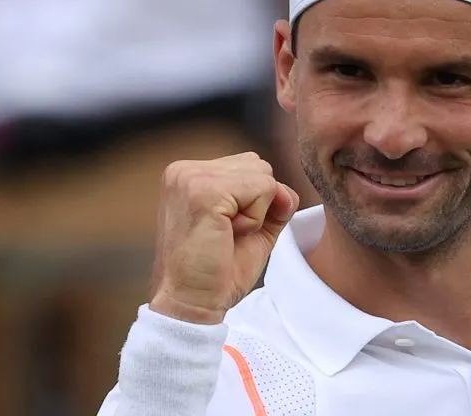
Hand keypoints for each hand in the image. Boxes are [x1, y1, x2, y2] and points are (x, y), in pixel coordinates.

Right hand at [150, 152, 299, 324]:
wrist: (191, 303)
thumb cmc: (218, 271)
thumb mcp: (253, 227)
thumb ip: (274, 201)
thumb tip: (286, 191)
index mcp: (189, 174)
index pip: (250, 166)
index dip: (255, 203)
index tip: (225, 232)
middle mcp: (184, 170)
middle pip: (260, 166)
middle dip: (257, 205)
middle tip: (226, 235)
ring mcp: (191, 178)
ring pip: (263, 176)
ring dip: (256, 213)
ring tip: (225, 235)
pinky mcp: (203, 191)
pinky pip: (263, 189)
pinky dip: (255, 219)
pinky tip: (227, 235)